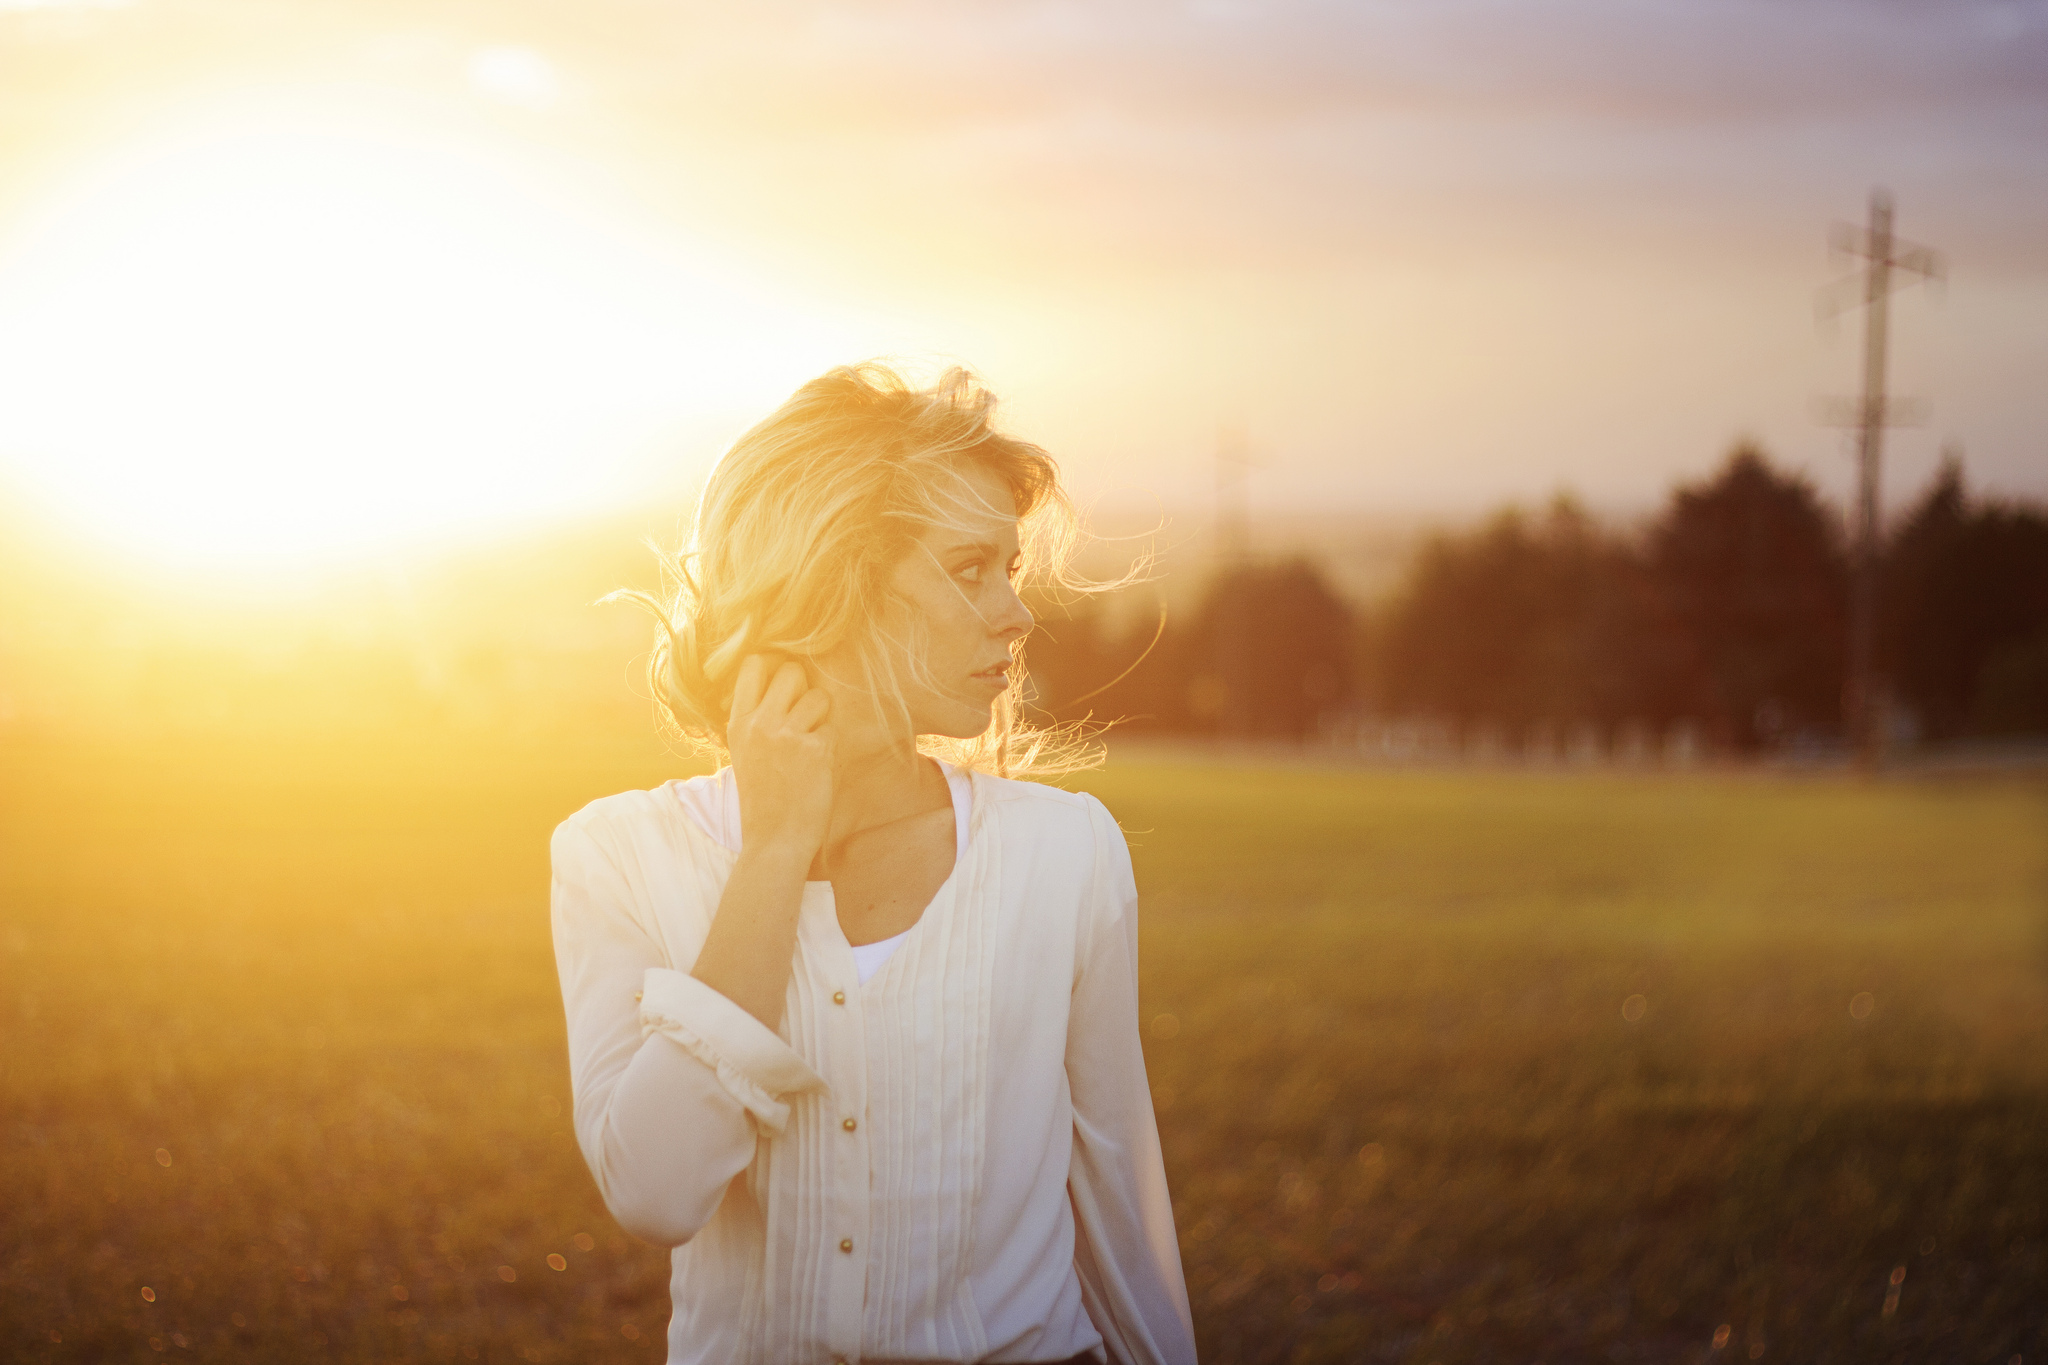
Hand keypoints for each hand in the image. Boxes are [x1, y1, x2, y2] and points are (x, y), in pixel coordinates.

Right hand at [725, 654, 833, 864]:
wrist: (774, 840)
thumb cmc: (763, 798)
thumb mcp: (743, 752)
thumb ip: (756, 718)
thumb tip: (778, 680)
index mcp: (738, 723)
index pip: (753, 664)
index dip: (773, 663)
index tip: (783, 680)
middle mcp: (760, 723)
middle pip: (791, 670)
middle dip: (804, 686)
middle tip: (804, 711)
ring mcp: (788, 735)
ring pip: (819, 696)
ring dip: (822, 714)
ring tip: (812, 739)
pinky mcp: (816, 750)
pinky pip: (832, 727)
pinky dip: (830, 743)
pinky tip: (818, 765)